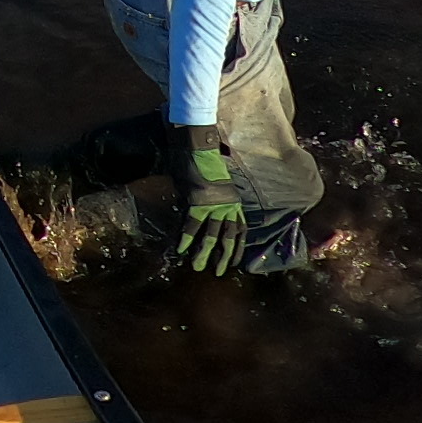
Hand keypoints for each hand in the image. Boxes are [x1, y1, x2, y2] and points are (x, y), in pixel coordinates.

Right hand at [174, 128, 251, 278]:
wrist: (200, 151)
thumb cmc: (207, 166)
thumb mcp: (217, 186)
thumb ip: (217, 201)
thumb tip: (209, 213)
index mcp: (234, 202)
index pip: (240, 229)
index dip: (239, 245)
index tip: (236, 261)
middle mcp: (228, 206)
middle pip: (229, 236)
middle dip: (224, 255)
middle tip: (218, 272)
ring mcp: (215, 205)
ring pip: (211, 234)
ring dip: (204, 252)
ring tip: (198, 267)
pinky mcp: (199, 203)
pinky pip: (193, 224)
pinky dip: (187, 238)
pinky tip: (182, 249)